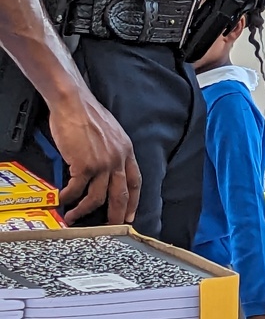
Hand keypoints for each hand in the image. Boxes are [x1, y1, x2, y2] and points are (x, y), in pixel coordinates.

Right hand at [50, 89, 140, 224]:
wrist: (74, 103)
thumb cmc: (87, 114)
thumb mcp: (110, 132)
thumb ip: (112, 150)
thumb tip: (106, 168)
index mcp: (126, 150)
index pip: (135, 181)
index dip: (133, 200)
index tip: (130, 215)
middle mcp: (118, 158)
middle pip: (121, 195)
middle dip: (116, 216)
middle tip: (108, 229)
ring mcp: (102, 163)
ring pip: (97, 198)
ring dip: (84, 211)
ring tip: (74, 217)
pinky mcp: (84, 165)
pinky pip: (76, 190)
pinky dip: (68, 198)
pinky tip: (62, 199)